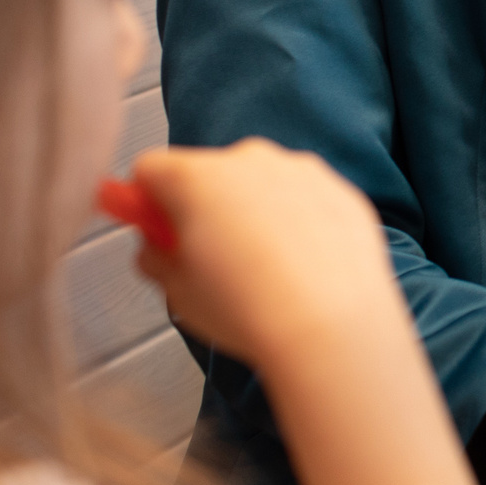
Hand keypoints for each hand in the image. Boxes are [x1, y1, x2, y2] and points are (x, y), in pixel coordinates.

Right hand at [126, 140, 475, 484]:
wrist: (332, 324)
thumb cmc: (249, 310)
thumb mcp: (175, 291)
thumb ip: (155, 256)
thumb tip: (157, 244)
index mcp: (197, 177)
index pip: (149, 169)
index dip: (145, 202)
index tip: (156, 230)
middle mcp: (250, 159)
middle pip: (207, 172)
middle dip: (201, 206)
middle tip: (208, 259)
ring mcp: (300, 170)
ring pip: (259, 183)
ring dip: (252, 211)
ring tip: (262, 270)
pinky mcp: (340, 189)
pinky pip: (303, 197)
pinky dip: (298, 220)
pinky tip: (301, 265)